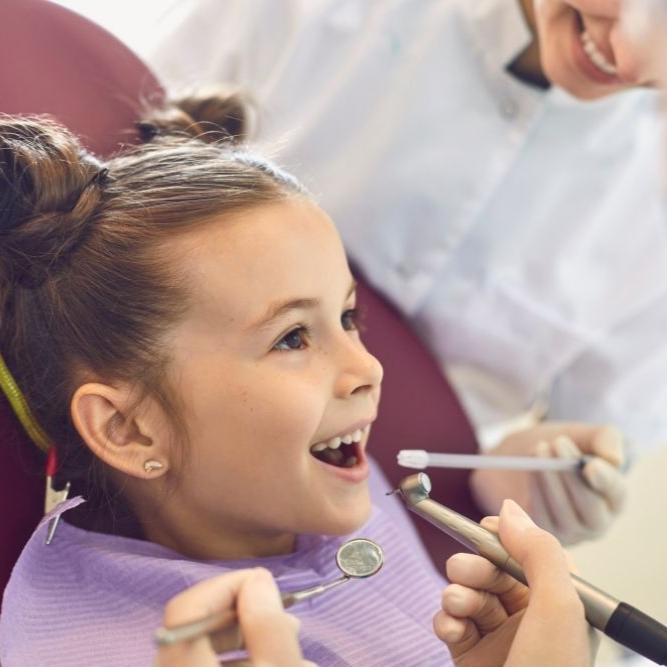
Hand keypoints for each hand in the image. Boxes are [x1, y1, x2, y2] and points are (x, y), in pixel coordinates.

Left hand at [155, 568, 311, 666]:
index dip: (226, 586)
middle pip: (196, 629)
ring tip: (293, 651)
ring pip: (205, 653)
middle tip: (288, 621)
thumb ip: (268, 625)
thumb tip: (258, 579)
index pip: (185, 608)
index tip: (265, 585)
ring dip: (250, 642)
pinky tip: (274, 664)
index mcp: (184, 665)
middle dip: (245, 616)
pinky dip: (243, 663)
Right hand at [434, 500, 596, 666]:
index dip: (502, 539)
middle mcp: (527, 616)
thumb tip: (509, 510)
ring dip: (456, 593)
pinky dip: (444, 620)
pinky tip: (449, 628)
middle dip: (472, 566)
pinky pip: (449, 621)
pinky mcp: (469, 655)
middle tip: (464, 573)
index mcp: (557, 602)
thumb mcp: (558, 608)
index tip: (483, 531)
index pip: (525, 553)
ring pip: (466, 591)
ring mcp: (497, 637)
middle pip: (490, 569)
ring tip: (457, 606)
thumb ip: (538, 551)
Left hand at [470, 422, 625, 544]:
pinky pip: (539, 517)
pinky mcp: (541, 534)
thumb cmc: (558, 446)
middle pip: (590, 508)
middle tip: (556, 443)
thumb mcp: (582, 434)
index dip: (605, 481)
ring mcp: (568, 532)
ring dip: (549, 478)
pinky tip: (529, 467)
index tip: (590, 465)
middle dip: (571, 475)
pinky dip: (535, 490)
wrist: (519, 458)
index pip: (616, 493)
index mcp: (613, 497)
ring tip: (539, 448)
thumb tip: (613, 459)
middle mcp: (596, 522)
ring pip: (563, 513)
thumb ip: (605, 439)